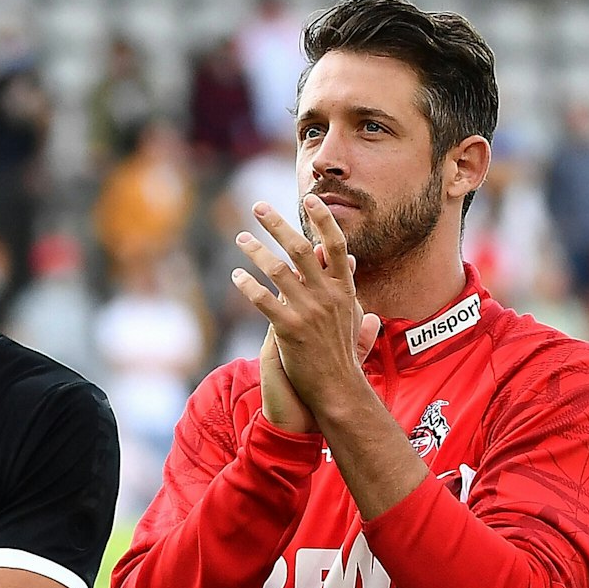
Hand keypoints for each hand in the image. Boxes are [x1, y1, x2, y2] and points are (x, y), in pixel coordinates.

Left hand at [232, 195, 381, 415]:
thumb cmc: (343, 352)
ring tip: (241, 238)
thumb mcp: (352, 315)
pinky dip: (248, 286)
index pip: (336, 245)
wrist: (337, 388)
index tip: (310, 199)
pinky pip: (263, 301)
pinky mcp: (288, 330)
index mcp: (344, 289)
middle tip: (259, 207)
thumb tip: (352, 261)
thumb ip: (348, 285)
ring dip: (256, 250)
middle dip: (278, 225)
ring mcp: (308, 312)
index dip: (323, 220)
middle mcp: (327, 296)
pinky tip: (236, 276)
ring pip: (278, 270)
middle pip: (301, 249)